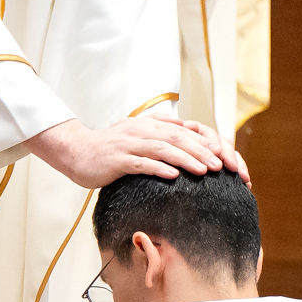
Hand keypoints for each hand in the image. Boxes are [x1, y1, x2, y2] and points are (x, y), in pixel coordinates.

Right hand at [26, 114, 249, 189]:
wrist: (77, 152)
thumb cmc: (109, 148)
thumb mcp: (136, 134)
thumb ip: (158, 130)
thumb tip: (182, 128)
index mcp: (149, 125)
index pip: (184, 131)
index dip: (205, 143)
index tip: (224, 157)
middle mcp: (141, 131)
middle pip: (178, 138)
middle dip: (202, 151)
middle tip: (221, 166)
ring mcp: (129, 144)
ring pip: (163, 149)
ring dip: (186, 160)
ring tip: (205, 170)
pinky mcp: (117, 160)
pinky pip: (141, 164)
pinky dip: (158, 168)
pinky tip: (174, 176)